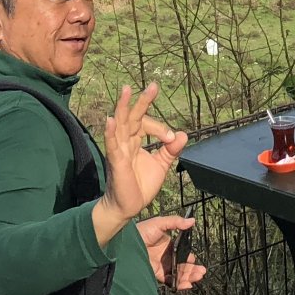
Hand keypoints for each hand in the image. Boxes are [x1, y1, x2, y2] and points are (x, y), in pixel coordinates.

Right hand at [101, 83, 187, 223]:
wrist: (128, 208)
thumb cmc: (140, 186)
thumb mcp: (161, 165)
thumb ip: (171, 150)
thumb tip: (183, 134)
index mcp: (135, 141)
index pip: (146, 123)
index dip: (160, 128)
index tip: (170, 138)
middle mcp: (126, 142)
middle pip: (133, 117)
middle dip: (142, 101)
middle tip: (153, 86)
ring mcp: (119, 151)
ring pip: (121, 125)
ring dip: (123, 107)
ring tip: (126, 89)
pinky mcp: (116, 162)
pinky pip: (112, 145)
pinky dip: (111, 132)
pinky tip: (110, 120)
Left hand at [136, 215, 205, 290]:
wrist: (126, 242)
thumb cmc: (141, 230)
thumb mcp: (160, 223)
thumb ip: (176, 222)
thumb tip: (192, 221)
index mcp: (168, 244)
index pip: (181, 253)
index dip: (189, 258)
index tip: (195, 260)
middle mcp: (165, 256)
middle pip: (181, 265)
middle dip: (192, 269)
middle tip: (201, 272)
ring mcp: (161, 265)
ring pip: (177, 273)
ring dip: (188, 277)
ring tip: (197, 278)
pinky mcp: (155, 273)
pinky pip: (168, 280)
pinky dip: (178, 283)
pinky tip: (186, 284)